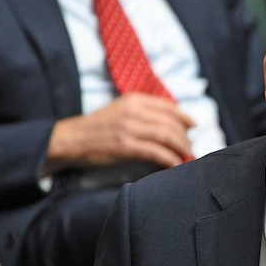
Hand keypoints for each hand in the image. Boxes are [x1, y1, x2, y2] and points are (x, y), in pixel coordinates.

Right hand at [43, 93, 195, 175]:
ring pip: (167, 137)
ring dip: (181, 148)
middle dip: (185, 138)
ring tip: (186, 156)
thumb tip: (170, 124)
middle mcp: (134, 111)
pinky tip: (175, 165)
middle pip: (171, 124)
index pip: (169, 107)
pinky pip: (157, 152)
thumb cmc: (98, 127)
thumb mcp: (121, 110)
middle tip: (190, 148)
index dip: (185, 118)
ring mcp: (130, 128)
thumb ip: (143, 112)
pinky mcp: (126, 146)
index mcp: (135, 100)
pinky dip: (170, 159)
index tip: (194, 126)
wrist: (71, 139)